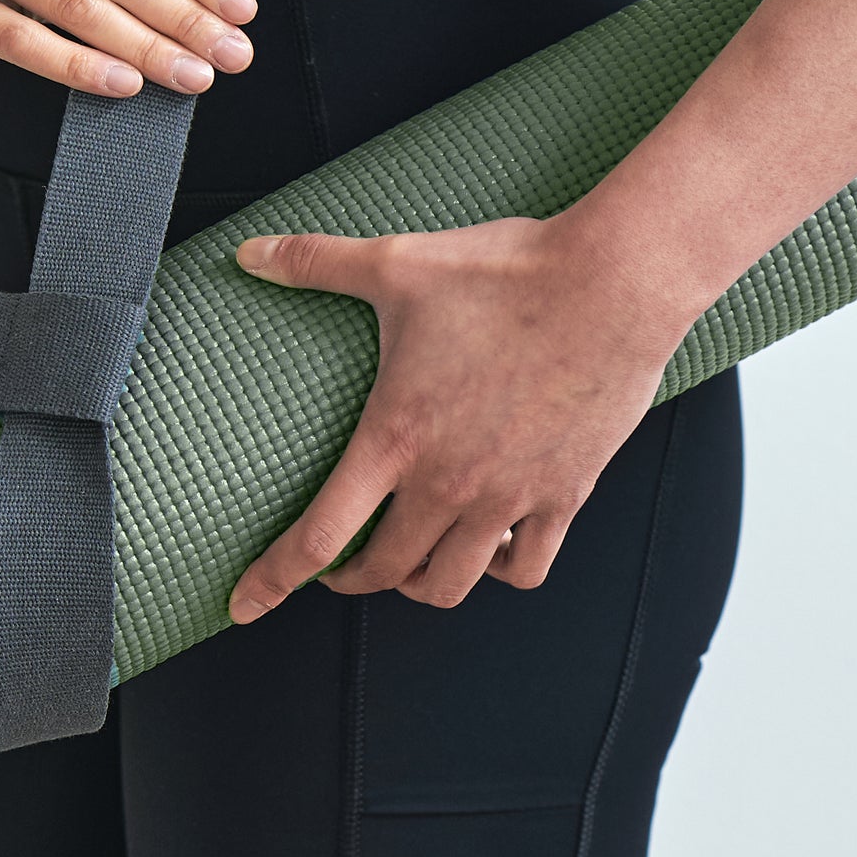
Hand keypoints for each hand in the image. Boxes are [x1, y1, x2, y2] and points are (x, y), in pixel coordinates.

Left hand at [225, 215, 693, 620]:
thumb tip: (249, 252)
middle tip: (337, 564)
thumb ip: (315, 262)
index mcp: (396, 437)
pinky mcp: (563, 494)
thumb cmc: (507, 273)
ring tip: (408, 559)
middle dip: (348, 577)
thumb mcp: (396, 263)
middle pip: (383, 572)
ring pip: (449, 583)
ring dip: (417, 582)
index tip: (243, 605)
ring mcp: (509, 496)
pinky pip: (524, 567)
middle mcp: (448, 482)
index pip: (319, 537)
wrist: (613, 282)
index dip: (272, 580)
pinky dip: (496, 569)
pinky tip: (486, 545)